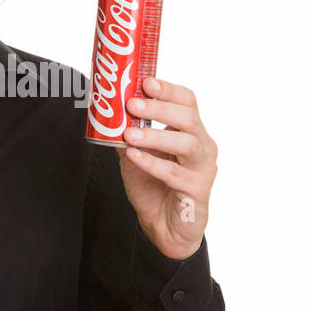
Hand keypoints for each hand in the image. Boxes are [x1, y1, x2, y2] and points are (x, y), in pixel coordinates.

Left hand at [116, 77, 217, 260]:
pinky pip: (175, 174)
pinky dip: (152, 163)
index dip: (168, 90)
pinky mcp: (197, 192)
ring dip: (156, 135)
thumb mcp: (137, 156)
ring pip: (187, 144)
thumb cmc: (155, 188)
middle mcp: (204, 147)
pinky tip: (134, 156)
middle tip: (132, 104)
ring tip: (130, 133)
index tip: (146, 82)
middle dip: (160, 108)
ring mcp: (204, 169)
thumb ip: (129, 135)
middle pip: (189, 118)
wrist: (164, 228)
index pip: (188, 102)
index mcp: (192, 132)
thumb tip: (106, 113)